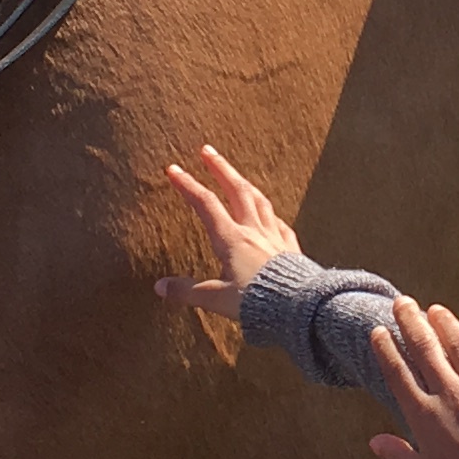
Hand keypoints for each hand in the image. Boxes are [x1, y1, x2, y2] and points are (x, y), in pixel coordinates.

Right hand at [156, 147, 300, 321]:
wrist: (298, 308)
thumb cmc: (257, 303)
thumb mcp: (216, 299)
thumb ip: (187, 292)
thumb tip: (159, 287)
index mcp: (232, 239)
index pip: (206, 204)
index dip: (188, 185)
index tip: (174, 169)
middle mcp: (254, 232)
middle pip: (236, 191)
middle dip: (220, 168)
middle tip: (208, 150)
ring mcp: (275, 238)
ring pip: (259, 201)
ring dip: (245, 184)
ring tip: (237, 176)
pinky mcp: (291, 250)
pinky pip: (281, 224)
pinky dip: (272, 214)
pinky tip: (271, 215)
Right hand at [367, 300, 458, 458]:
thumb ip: (399, 457)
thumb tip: (375, 441)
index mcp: (424, 417)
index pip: (398, 372)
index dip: (386, 348)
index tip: (379, 331)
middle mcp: (450, 395)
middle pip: (425, 348)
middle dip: (411, 321)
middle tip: (403, 302)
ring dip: (446, 323)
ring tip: (436, 309)